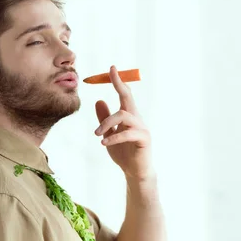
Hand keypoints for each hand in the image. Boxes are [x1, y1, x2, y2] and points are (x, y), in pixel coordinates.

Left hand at [94, 66, 153, 180]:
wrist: (135, 172)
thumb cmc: (124, 153)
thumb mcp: (109, 134)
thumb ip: (104, 118)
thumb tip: (98, 100)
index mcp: (129, 116)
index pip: (124, 95)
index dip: (118, 81)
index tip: (112, 68)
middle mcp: (137, 118)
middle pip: (127, 98)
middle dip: (119, 84)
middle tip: (110, 73)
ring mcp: (141, 128)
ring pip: (123, 115)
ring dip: (107, 122)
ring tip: (96, 134)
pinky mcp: (144, 139)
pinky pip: (127, 133)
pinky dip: (114, 137)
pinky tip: (103, 142)